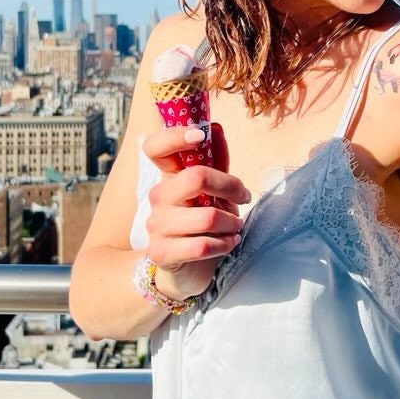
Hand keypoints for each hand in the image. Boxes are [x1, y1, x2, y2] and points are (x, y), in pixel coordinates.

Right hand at [141, 122, 248, 301]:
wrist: (185, 271)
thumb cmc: (202, 226)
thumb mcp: (212, 193)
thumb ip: (215, 162)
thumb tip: (215, 126)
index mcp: (168, 178)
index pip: (155, 147)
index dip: (174, 136)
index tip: (200, 135)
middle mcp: (157, 198)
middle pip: (195, 177)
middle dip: (230, 187)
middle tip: (245, 198)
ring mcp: (156, 226)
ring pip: (207, 216)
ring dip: (231, 223)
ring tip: (236, 227)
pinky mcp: (162, 252)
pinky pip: (203, 244)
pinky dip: (225, 244)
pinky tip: (229, 244)